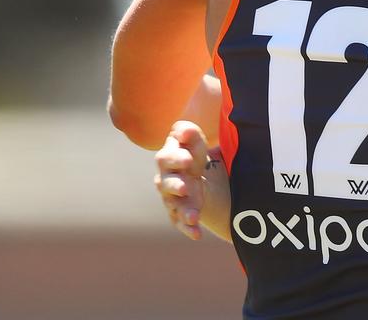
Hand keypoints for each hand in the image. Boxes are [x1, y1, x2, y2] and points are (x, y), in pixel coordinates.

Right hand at [154, 120, 210, 239]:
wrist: (200, 176)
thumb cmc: (194, 155)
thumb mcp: (196, 143)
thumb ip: (189, 134)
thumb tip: (183, 132)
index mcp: (169, 159)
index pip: (167, 158)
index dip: (177, 158)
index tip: (190, 159)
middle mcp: (167, 180)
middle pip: (167, 183)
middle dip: (176, 184)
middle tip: (187, 186)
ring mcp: (173, 198)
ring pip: (174, 205)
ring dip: (184, 210)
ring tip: (193, 215)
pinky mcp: (179, 214)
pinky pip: (181, 223)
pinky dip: (188, 229)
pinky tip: (197, 235)